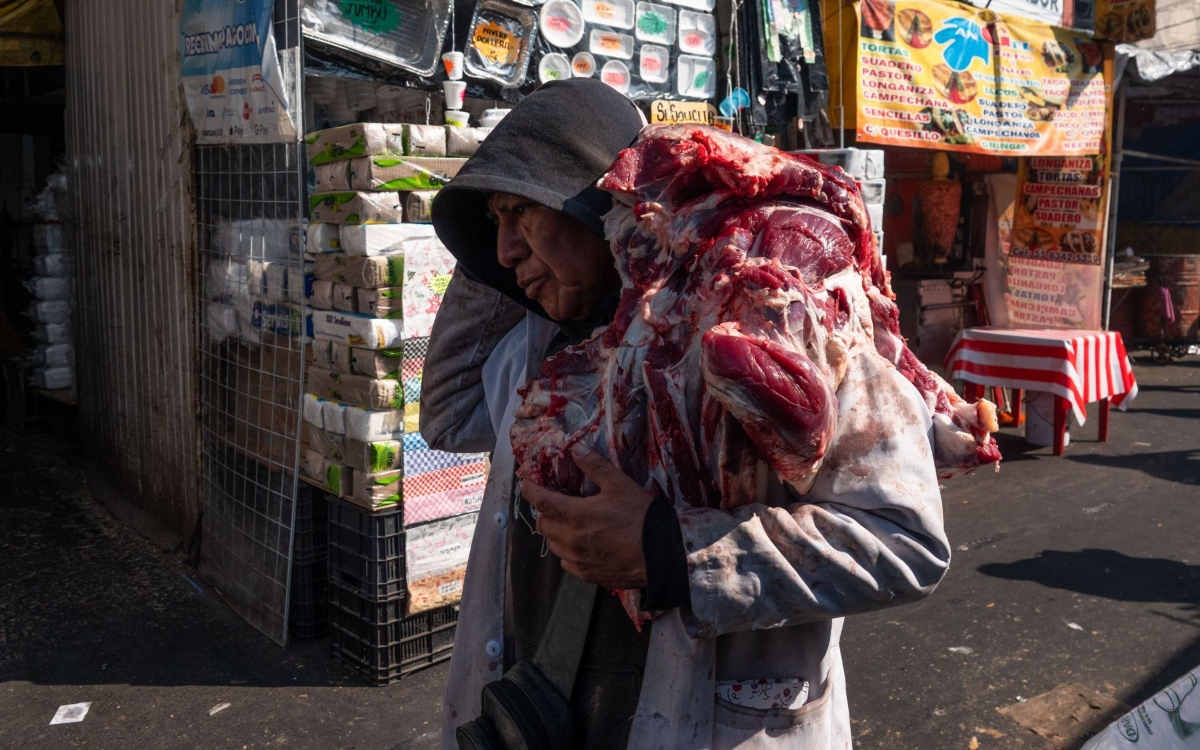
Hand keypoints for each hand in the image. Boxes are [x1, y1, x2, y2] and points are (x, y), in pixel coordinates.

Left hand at [522, 444, 654, 588]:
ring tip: (570, 524)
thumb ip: (595, 466)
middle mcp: (570, 540)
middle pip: (543, 525)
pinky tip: (582, 545)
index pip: (540, 501)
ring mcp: (577, 560)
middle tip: (558, 504)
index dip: (529, 491)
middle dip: (545, 513)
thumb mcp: (620, 485)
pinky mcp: (587, 574)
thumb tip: (576, 449)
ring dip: (556, 533)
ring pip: (553, 545)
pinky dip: (568, 552)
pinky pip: (566, 563)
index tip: (526, 484)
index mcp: (574, 515)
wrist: (661, 556)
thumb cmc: (641, 518)